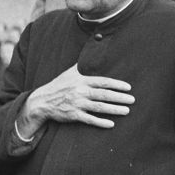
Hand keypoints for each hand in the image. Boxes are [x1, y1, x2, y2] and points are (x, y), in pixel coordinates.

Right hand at [17, 64, 133, 136]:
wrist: (41, 101)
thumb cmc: (58, 86)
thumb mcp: (69, 73)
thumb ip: (83, 65)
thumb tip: (92, 51)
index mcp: (81, 81)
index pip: (103, 82)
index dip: (116, 85)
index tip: (128, 87)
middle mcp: (80, 92)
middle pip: (103, 95)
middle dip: (119, 98)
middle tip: (133, 100)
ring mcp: (77, 104)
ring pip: (99, 107)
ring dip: (114, 110)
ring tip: (127, 111)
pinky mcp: (73, 115)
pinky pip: (89, 119)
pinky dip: (100, 122)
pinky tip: (111, 124)